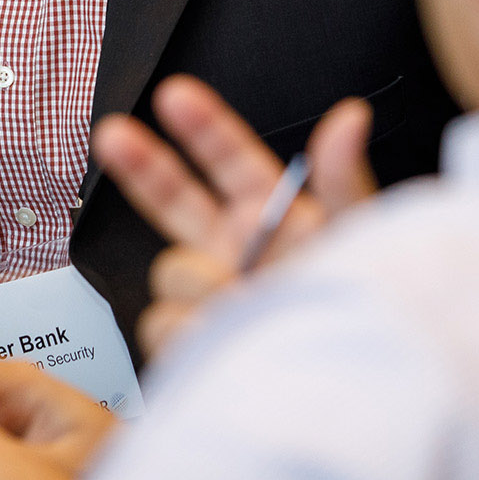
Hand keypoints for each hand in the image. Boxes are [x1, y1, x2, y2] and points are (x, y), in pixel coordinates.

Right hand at [91, 75, 376, 356]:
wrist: (351, 384)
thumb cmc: (365, 308)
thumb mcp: (362, 237)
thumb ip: (345, 179)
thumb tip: (349, 118)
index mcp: (269, 212)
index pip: (228, 158)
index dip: (202, 126)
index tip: (174, 95)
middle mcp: (230, 247)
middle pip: (170, 196)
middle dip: (140, 163)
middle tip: (113, 134)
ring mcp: (207, 294)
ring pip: (169, 268)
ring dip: (201, 281)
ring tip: (242, 297)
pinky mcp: (190, 339)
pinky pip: (163, 321)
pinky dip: (190, 327)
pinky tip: (223, 332)